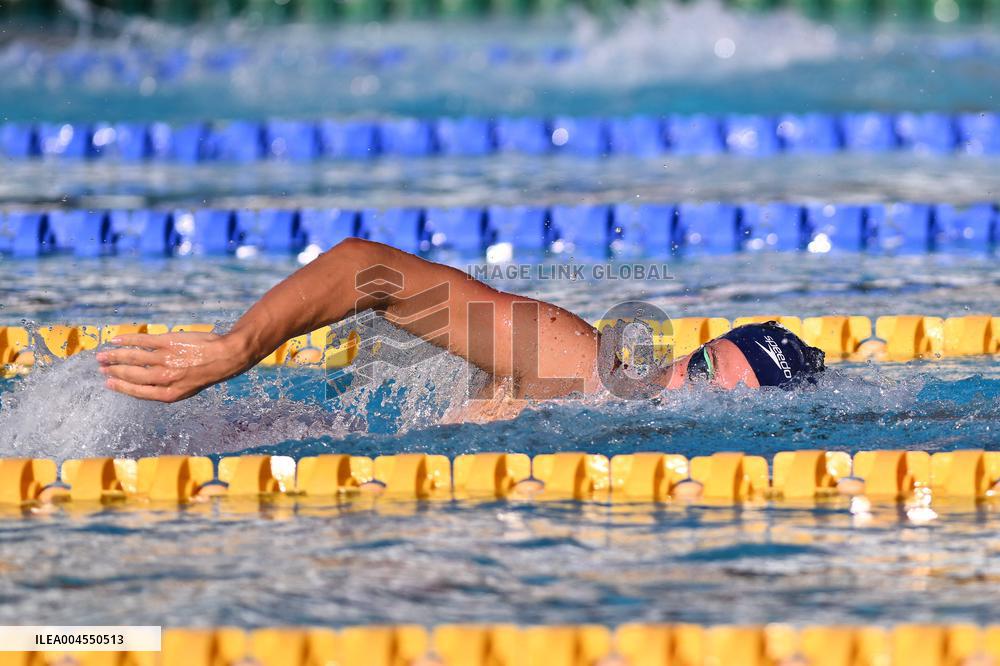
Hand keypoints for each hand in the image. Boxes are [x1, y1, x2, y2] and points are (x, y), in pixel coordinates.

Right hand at [96, 331, 250, 402]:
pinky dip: (127, 340)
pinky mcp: (168, 343)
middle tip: (101, 367)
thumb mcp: (188, 387)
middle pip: (132, 375)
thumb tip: (146, 384)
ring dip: (114, 356)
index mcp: (170, 394)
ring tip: (102, 356)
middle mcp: (165, 378)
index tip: (108, 383)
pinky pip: (142, 341)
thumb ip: (168, 387)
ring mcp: (165, 360)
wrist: (226, 355)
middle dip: (114, 371)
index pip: (138, 392)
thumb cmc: (208, 371)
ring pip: (133, 358)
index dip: (121, 387)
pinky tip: (116, 340)